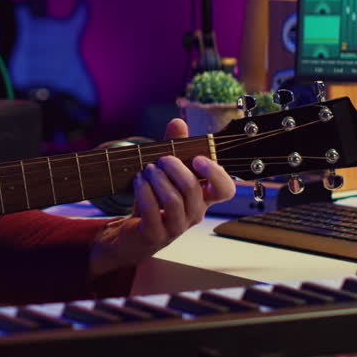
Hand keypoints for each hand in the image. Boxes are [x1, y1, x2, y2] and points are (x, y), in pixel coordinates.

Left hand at [88, 118, 235, 275]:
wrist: (131, 234)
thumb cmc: (153, 201)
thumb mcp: (164, 172)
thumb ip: (173, 146)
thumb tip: (178, 121)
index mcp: (202, 198)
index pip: (226, 190)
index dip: (217, 173)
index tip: (197, 158)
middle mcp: (194, 214)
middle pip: (194, 190)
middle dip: (176, 168)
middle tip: (161, 159)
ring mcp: (176, 227)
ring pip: (174, 201)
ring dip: (158, 179)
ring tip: (147, 170)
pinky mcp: (155, 235)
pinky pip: (153, 211)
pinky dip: (144, 191)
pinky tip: (138, 181)